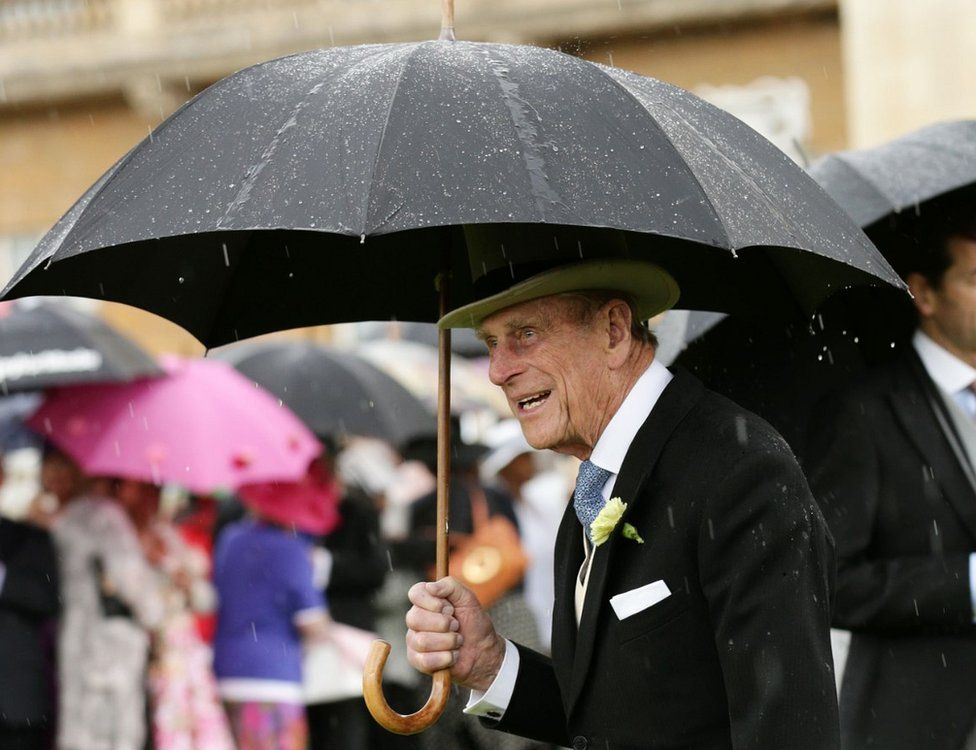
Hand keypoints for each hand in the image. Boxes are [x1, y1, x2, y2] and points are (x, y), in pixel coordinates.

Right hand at [405, 576, 505, 691]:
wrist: (483, 651)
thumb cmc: (474, 623)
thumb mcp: (468, 599)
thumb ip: (450, 586)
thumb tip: (430, 587)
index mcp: (425, 601)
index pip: (415, 593)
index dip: (433, 602)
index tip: (450, 608)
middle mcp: (416, 619)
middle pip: (415, 618)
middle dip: (444, 624)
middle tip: (457, 626)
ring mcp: (414, 640)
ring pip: (422, 641)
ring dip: (448, 642)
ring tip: (457, 641)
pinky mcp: (417, 660)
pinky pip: (424, 660)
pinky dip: (446, 658)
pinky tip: (453, 655)